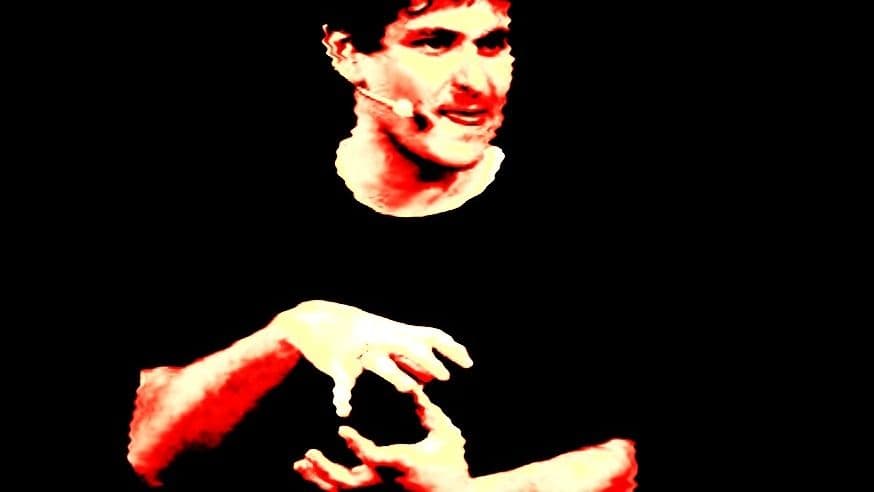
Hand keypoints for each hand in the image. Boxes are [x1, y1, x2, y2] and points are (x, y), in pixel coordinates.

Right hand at [274, 300, 472, 416]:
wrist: (313, 318)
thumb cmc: (357, 332)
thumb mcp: (384, 340)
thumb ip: (408, 357)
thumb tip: (432, 376)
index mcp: (396, 333)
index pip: (430, 336)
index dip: (451, 349)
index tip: (468, 363)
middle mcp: (381, 340)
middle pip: (410, 347)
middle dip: (427, 360)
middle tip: (444, 377)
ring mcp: (360, 352)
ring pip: (380, 363)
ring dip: (396, 374)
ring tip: (410, 387)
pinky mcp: (338, 364)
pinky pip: (342, 383)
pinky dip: (342, 397)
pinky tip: (344, 410)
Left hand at [293, 386, 471, 491]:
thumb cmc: (452, 464)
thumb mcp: (445, 435)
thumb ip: (428, 411)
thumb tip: (414, 386)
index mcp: (401, 464)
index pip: (373, 457)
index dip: (356, 445)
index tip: (341, 429)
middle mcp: (385, 482)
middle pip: (347, 482)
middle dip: (325, 469)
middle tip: (310, 453)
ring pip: (340, 491)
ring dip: (318, 477)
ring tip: (302, 462)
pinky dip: (324, 483)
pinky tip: (311, 471)